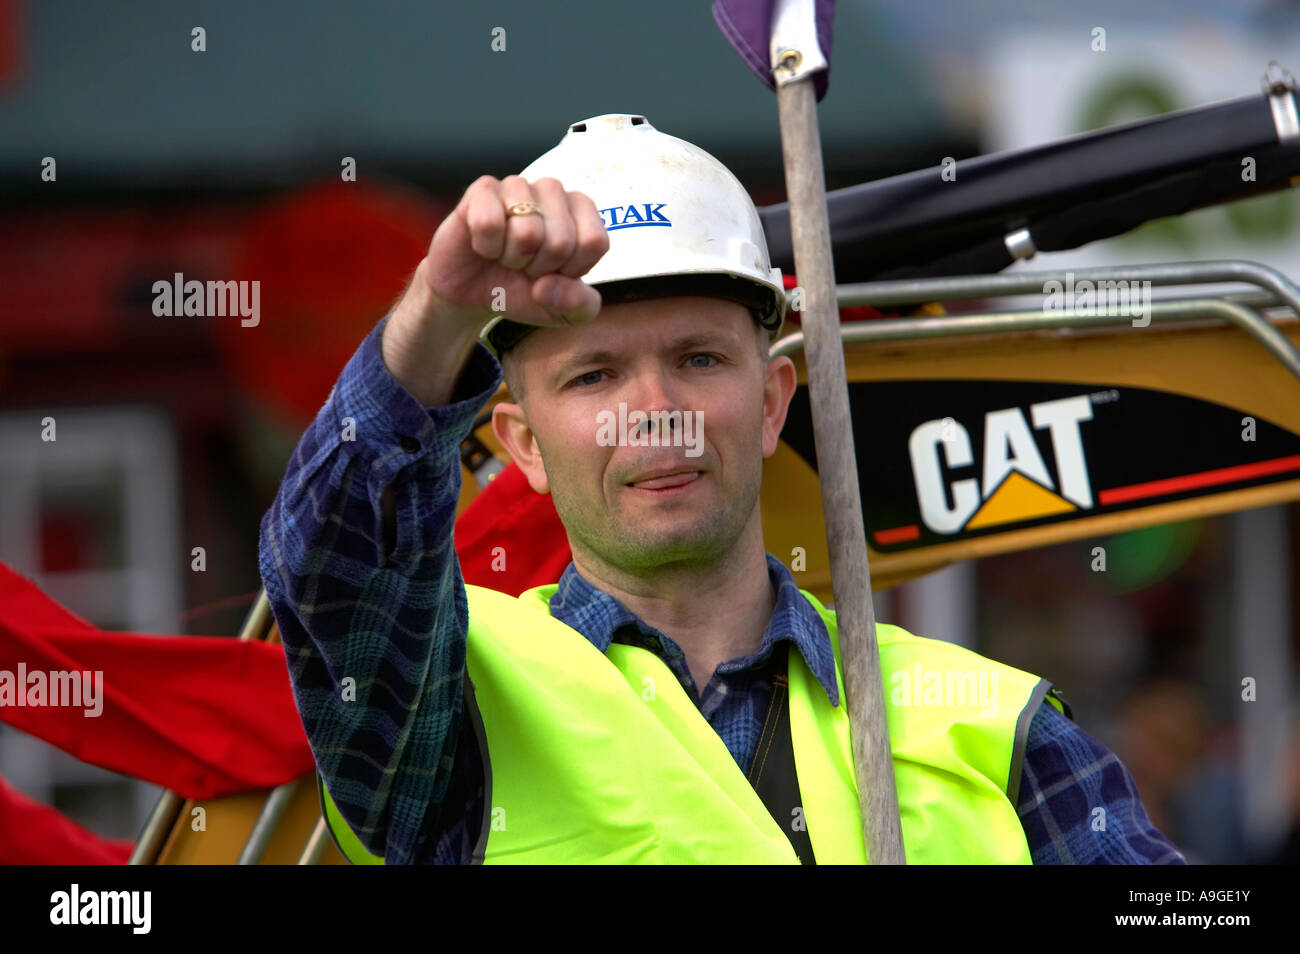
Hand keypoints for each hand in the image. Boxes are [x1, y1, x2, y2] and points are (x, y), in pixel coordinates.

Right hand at [420, 174, 609, 328]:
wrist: (476, 295)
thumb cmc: (526, 292)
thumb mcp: (566, 314)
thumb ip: (579, 305)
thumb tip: (547, 285)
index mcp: (583, 211)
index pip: (594, 242)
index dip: (571, 270)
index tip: (555, 271)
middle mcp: (553, 191)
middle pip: (561, 241)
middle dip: (539, 267)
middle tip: (526, 264)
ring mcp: (518, 186)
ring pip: (527, 231)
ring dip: (513, 257)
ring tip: (507, 254)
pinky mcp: (483, 190)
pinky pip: (489, 222)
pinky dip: (486, 246)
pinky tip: (485, 244)